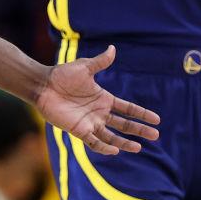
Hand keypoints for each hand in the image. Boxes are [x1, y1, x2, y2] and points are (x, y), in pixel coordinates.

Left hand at [35, 45, 159, 154]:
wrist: (44, 85)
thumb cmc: (63, 75)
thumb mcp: (84, 67)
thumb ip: (100, 62)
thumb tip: (113, 49)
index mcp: (104, 98)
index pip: (128, 109)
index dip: (142, 114)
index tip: (157, 119)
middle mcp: (100, 112)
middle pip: (124, 124)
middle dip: (139, 130)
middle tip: (155, 135)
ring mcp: (90, 122)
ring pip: (112, 137)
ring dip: (124, 143)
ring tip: (138, 148)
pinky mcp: (78, 130)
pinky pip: (94, 142)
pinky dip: (104, 148)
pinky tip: (114, 151)